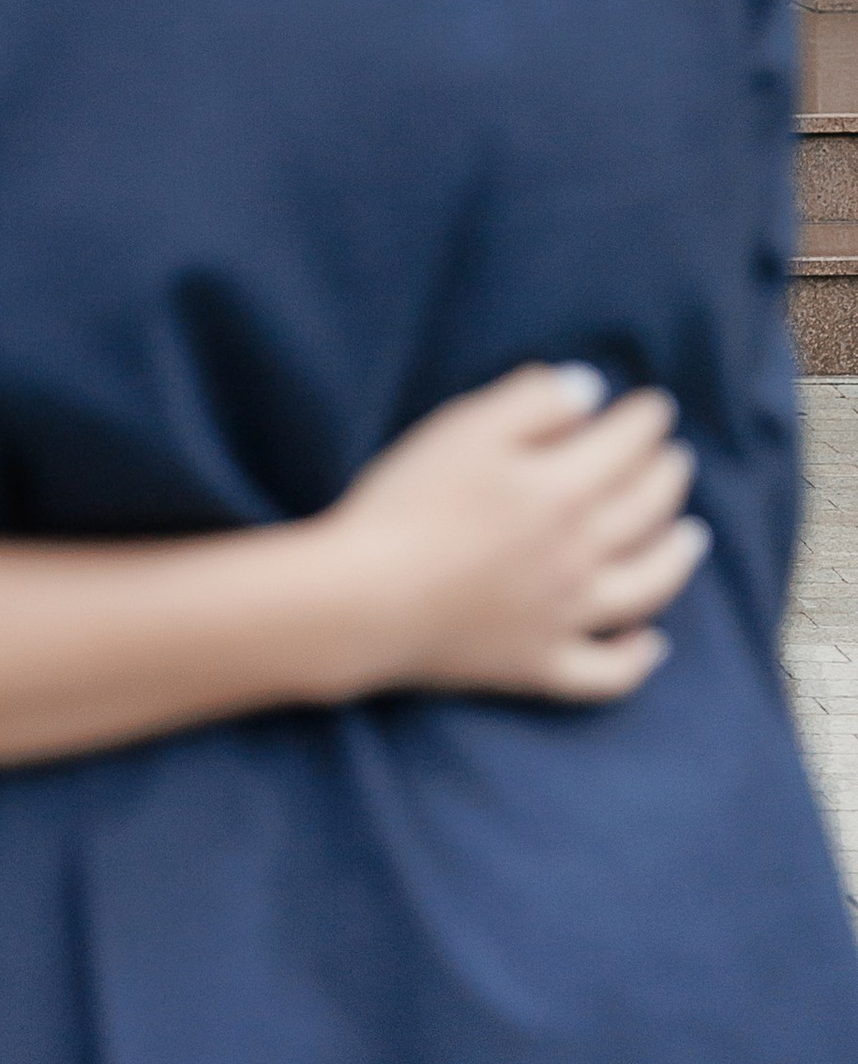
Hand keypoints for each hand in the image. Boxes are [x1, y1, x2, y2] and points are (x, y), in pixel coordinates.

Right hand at [313, 364, 706, 705]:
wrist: (369, 598)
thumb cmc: (410, 501)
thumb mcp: (464, 428)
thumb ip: (532, 402)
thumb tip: (590, 391)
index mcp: (563, 491)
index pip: (625, 447)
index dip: (646, 422)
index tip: (657, 406)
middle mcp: (581, 556)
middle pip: (646, 513)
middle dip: (668, 479)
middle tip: (676, 458)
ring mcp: (567, 617)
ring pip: (647, 589)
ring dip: (677, 559)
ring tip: (692, 536)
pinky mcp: (541, 664)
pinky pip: (608, 671)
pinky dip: (639, 658)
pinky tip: (654, 642)